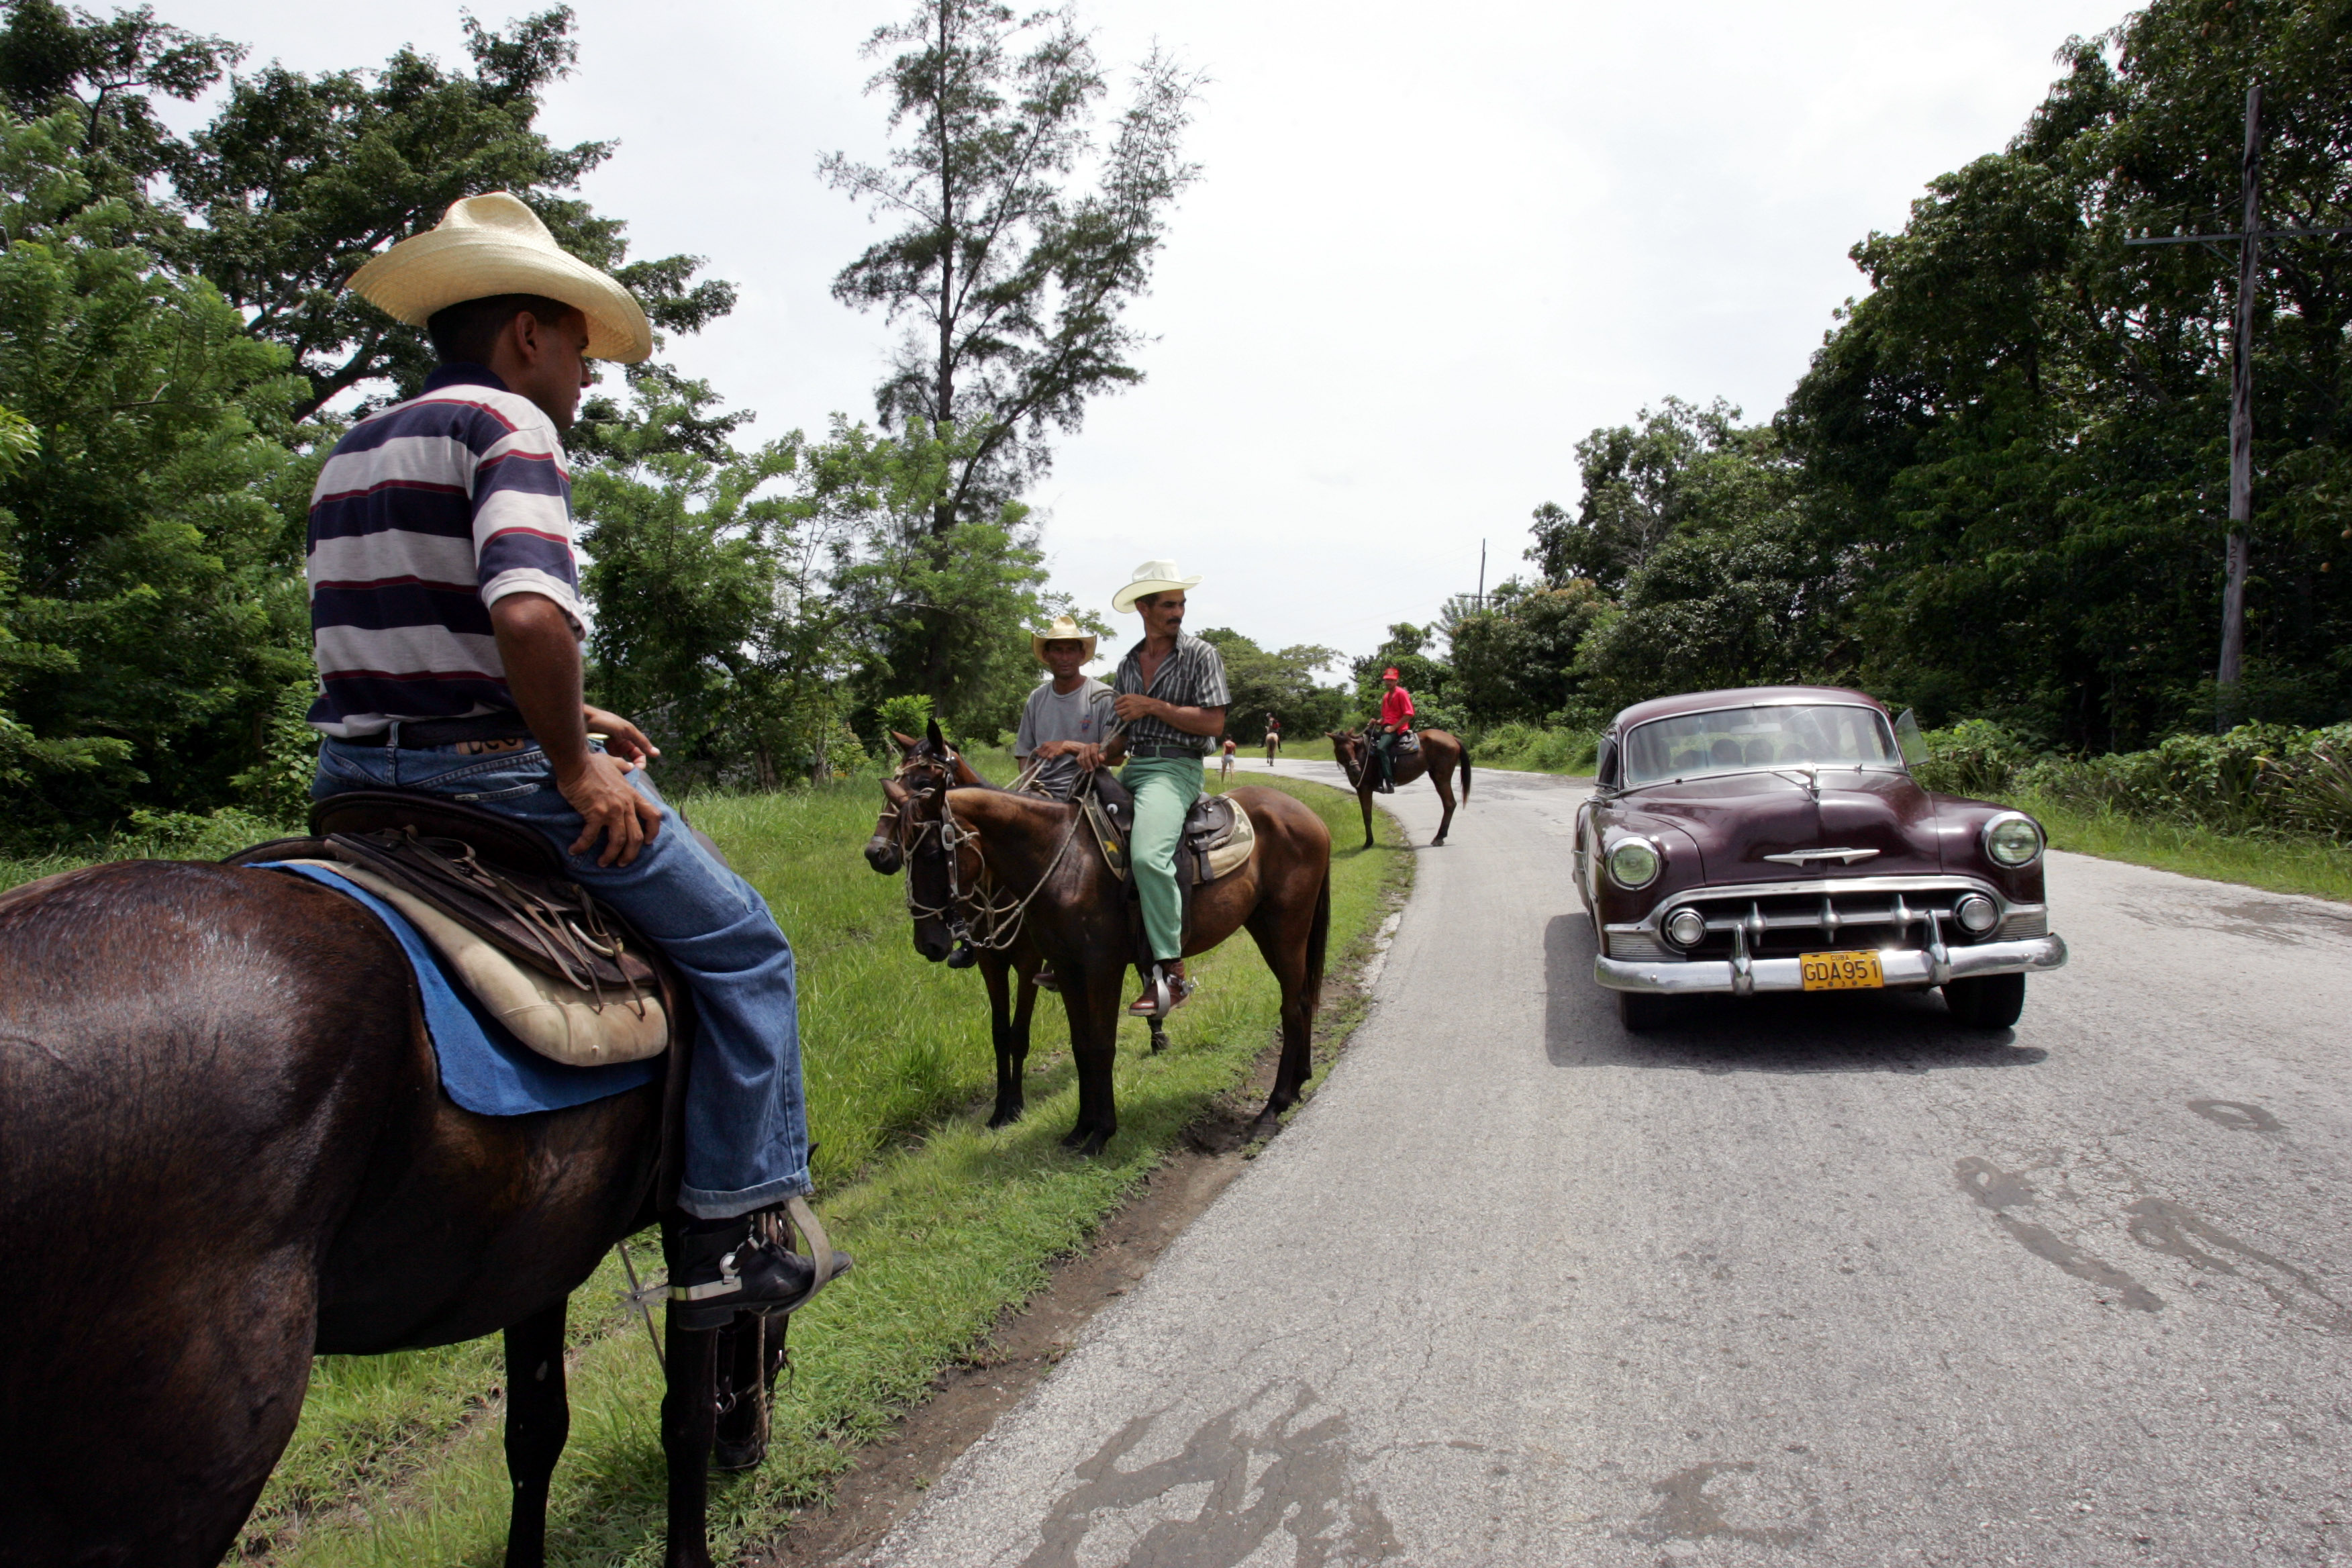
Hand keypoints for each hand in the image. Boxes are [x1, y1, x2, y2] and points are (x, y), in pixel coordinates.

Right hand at [557, 750, 663, 866]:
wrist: (576, 762)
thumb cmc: (592, 763)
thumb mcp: (614, 763)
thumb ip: (624, 766)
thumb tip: (630, 766)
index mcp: (632, 795)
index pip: (653, 815)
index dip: (653, 831)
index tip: (648, 842)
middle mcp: (625, 805)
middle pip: (636, 836)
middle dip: (631, 854)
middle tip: (622, 863)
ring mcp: (612, 810)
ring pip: (618, 841)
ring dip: (611, 856)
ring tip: (603, 863)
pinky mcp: (595, 814)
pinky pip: (590, 837)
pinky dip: (582, 846)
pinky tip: (574, 850)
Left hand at [583, 704, 659, 770]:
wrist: (584, 719)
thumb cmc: (606, 722)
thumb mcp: (627, 730)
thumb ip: (642, 742)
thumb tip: (657, 754)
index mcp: (629, 739)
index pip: (639, 755)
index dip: (640, 763)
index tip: (637, 770)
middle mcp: (620, 745)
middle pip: (630, 760)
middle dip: (631, 768)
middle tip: (627, 775)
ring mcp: (610, 749)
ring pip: (619, 763)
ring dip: (620, 768)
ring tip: (616, 773)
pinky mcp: (600, 752)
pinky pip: (608, 762)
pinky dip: (610, 765)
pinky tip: (607, 768)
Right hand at [1072, 742, 1104, 771]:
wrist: (1097, 755)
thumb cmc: (1102, 755)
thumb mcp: (1104, 755)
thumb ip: (1103, 756)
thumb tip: (1102, 758)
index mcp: (1094, 745)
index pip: (1093, 753)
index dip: (1095, 760)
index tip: (1097, 766)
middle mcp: (1087, 747)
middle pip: (1086, 756)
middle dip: (1089, 764)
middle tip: (1092, 770)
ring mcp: (1082, 751)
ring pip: (1082, 759)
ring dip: (1085, 766)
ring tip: (1088, 771)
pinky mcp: (1079, 755)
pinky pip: (1078, 760)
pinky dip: (1081, 765)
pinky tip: (1085, 769)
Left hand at [1112, 692, 1159, 722]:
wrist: (1149, 705)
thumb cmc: (1142, 700)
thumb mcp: (1133, 695)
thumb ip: (1126, 698)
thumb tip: (1119, 702)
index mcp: (1127, 697)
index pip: (1116, 701)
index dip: (1117, 704)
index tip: (1120, 706)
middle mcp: (1127, 702)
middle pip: (1116, 708)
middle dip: (1119, 710)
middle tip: (1122, 711)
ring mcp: (1129, 709)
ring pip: (1119, 713)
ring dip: (1121, 715)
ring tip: (1124, 714)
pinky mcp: (1132, 715)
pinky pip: (1124, 718)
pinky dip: (1125, 719)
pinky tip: (1128, 717)